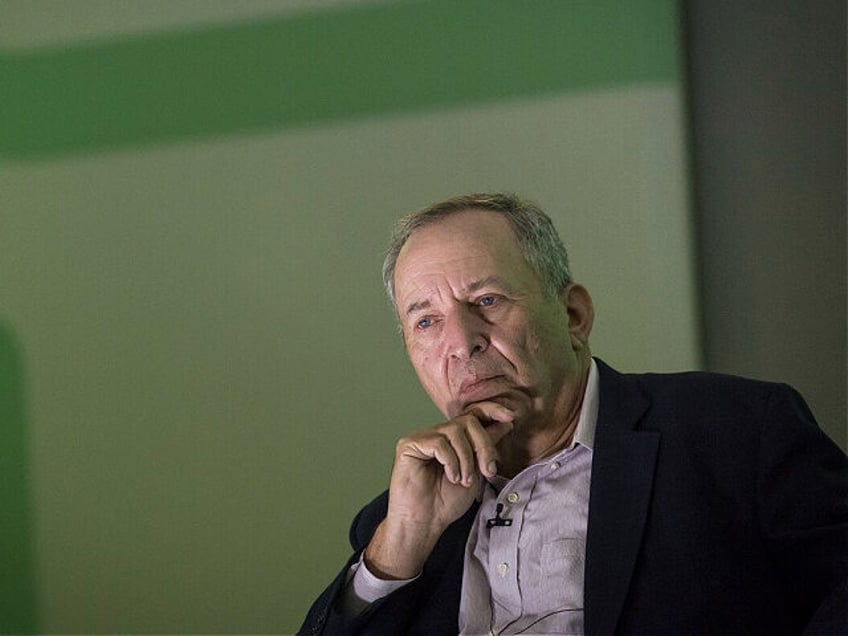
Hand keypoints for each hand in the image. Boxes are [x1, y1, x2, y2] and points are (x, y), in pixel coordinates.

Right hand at [363, 401, 514, 579]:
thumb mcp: (476, 472)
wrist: (425, 522)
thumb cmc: (446, 502)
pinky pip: (438, 442)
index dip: (492, 411)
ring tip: (464, 480)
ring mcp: (422, 438)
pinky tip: (450, 477)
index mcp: (452, 439)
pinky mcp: (409, 445)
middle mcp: (437, 434)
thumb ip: (486, 447)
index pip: (472, 414)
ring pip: (455, 430)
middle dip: (483, 445)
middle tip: (488, 470)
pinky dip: (450, 461)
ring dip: (466, 458)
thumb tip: (505, 423)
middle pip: (468, 421)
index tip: (510, 417)